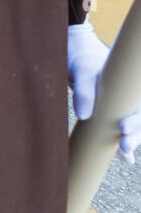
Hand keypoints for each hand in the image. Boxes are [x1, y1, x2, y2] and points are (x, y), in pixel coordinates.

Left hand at [68, 20, 140, 163]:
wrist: (76, 54)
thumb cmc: (84, 60)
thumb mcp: (82, 71)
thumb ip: (83, 91)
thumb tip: (84, 116)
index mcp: (130, 88)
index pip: (139, 106)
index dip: (137, 120)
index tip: (123, 128)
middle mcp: (129, 98)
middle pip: (139, 119)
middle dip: (135, 135)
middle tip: (124, 146)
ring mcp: (121, 106)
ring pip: (132, 127)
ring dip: (131, 142)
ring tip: (125, 155)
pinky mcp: (111, 113)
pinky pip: (117, 129)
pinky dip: (121, 143)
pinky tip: (124, 158)